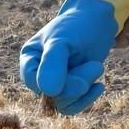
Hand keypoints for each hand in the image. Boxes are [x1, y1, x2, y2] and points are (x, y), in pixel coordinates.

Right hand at [19, 0, 117, 114]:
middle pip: (51, 95)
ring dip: (83, 88)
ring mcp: (52, 84)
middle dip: (76, 82)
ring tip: (97, 67)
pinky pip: (71, 107)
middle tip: (97, 65)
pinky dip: (86, 98)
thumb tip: (48, 91)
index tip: (76, 67)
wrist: (98, 22)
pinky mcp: (67, 92)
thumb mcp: (63, 39)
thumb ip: (52, 63)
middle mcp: (37, 74)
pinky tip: (99, 86)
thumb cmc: (77, 25)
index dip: (55, 81)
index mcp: (29, 59)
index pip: (34, 82)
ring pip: (62, 103)